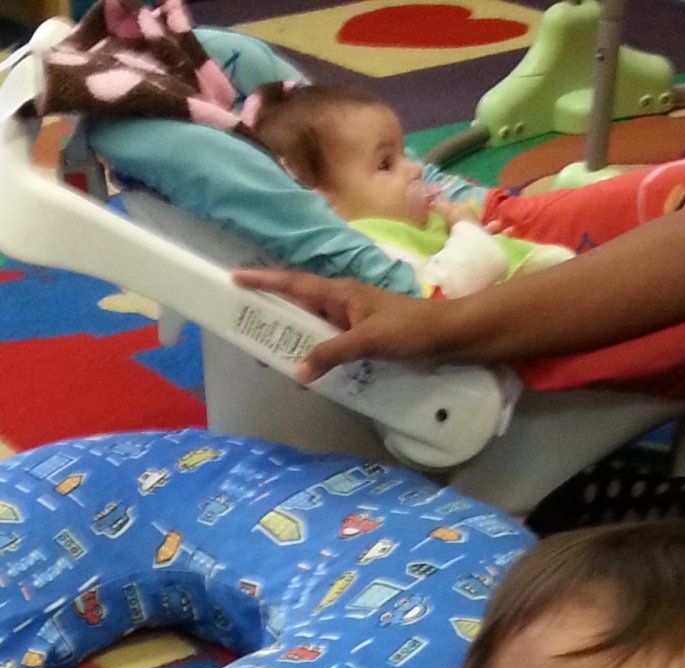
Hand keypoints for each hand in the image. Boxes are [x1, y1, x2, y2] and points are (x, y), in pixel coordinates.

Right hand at [231, 268, 458, 380]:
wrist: (447, 336)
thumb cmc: (409, 328)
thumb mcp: (368, 339)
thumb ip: (332, 353)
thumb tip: (298, 372)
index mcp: (340, 293)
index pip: (294, 284)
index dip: (265, 280)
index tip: (237, 277)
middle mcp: (341, 303)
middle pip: (298, 305)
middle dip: (270, 313)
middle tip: (244, 326)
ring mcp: (351, 321)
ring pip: (312, 327)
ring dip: (291, 338)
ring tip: (267, 352)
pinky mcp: (361, 339)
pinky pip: (328, 345)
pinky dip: (314, 355)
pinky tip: (307, 371)